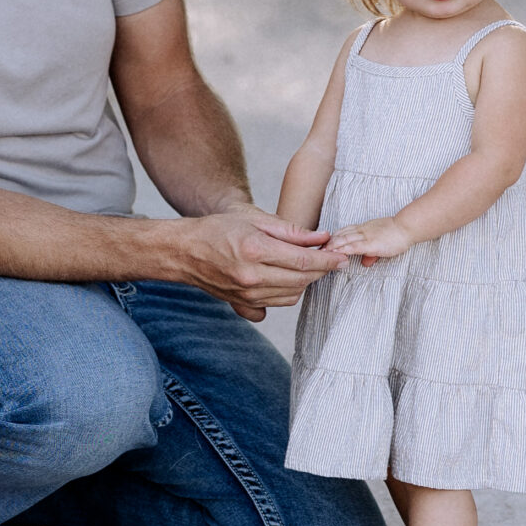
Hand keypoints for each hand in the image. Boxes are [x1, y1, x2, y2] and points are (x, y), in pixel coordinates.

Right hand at [147, 209, 343, 316]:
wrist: (183, 251)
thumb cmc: (216, 229)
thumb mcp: (253, 220)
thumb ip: (290, 231)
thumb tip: (321, 238)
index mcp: (255, 250)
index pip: (303, 260)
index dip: (327, 259)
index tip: (342, 256)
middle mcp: (251, 277)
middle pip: (302, 279)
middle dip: (321, 270)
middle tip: (330, 258)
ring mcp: (246, 295)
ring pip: (292, 295)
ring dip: (305, 281)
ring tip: (308, 265)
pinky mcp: (242, 305)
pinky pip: (277, 305)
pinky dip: (288, 293)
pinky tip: (286, 279)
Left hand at [325, 216, 414, 265]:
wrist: (406, 227)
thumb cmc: (396, 235)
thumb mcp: (381, 243)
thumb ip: (371, 252)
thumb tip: (366, 262)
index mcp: (363, 229)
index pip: (343, 232)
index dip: (332, 238)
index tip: (322, 244)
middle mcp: (361, 230)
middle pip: (339, 235)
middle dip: (327, 243)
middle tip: (316, 250)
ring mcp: (365, 236)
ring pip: (343, 239)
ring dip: (331, 246)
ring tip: (321, 253)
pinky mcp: (371, 243)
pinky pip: (354, 246)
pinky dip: (343, 250)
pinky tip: (336, 254)